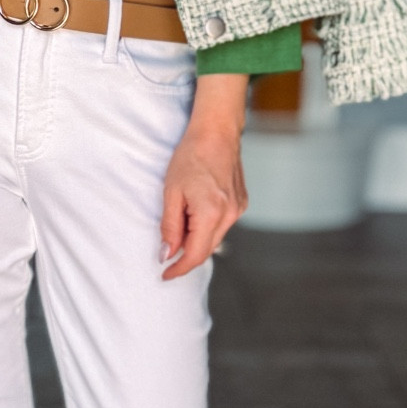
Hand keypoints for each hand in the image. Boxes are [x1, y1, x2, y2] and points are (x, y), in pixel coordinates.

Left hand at [160, 74, 247, 279]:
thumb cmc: (190, 157)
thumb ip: (169, 226)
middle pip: (206, 250)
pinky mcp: (242, 203)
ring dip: (196, 240)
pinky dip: (207, 228)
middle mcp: (230, 215)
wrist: (216, 132)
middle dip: (185, 256)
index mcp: (211, 213)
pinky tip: (195, 214)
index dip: (178, 268)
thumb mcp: (171, 192)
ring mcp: (238, 209)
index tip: (164, 274)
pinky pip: (222, 225)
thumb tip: (167, 253)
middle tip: (166, 255)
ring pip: (215, 238)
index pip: (195, 255)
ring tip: (179, 225)